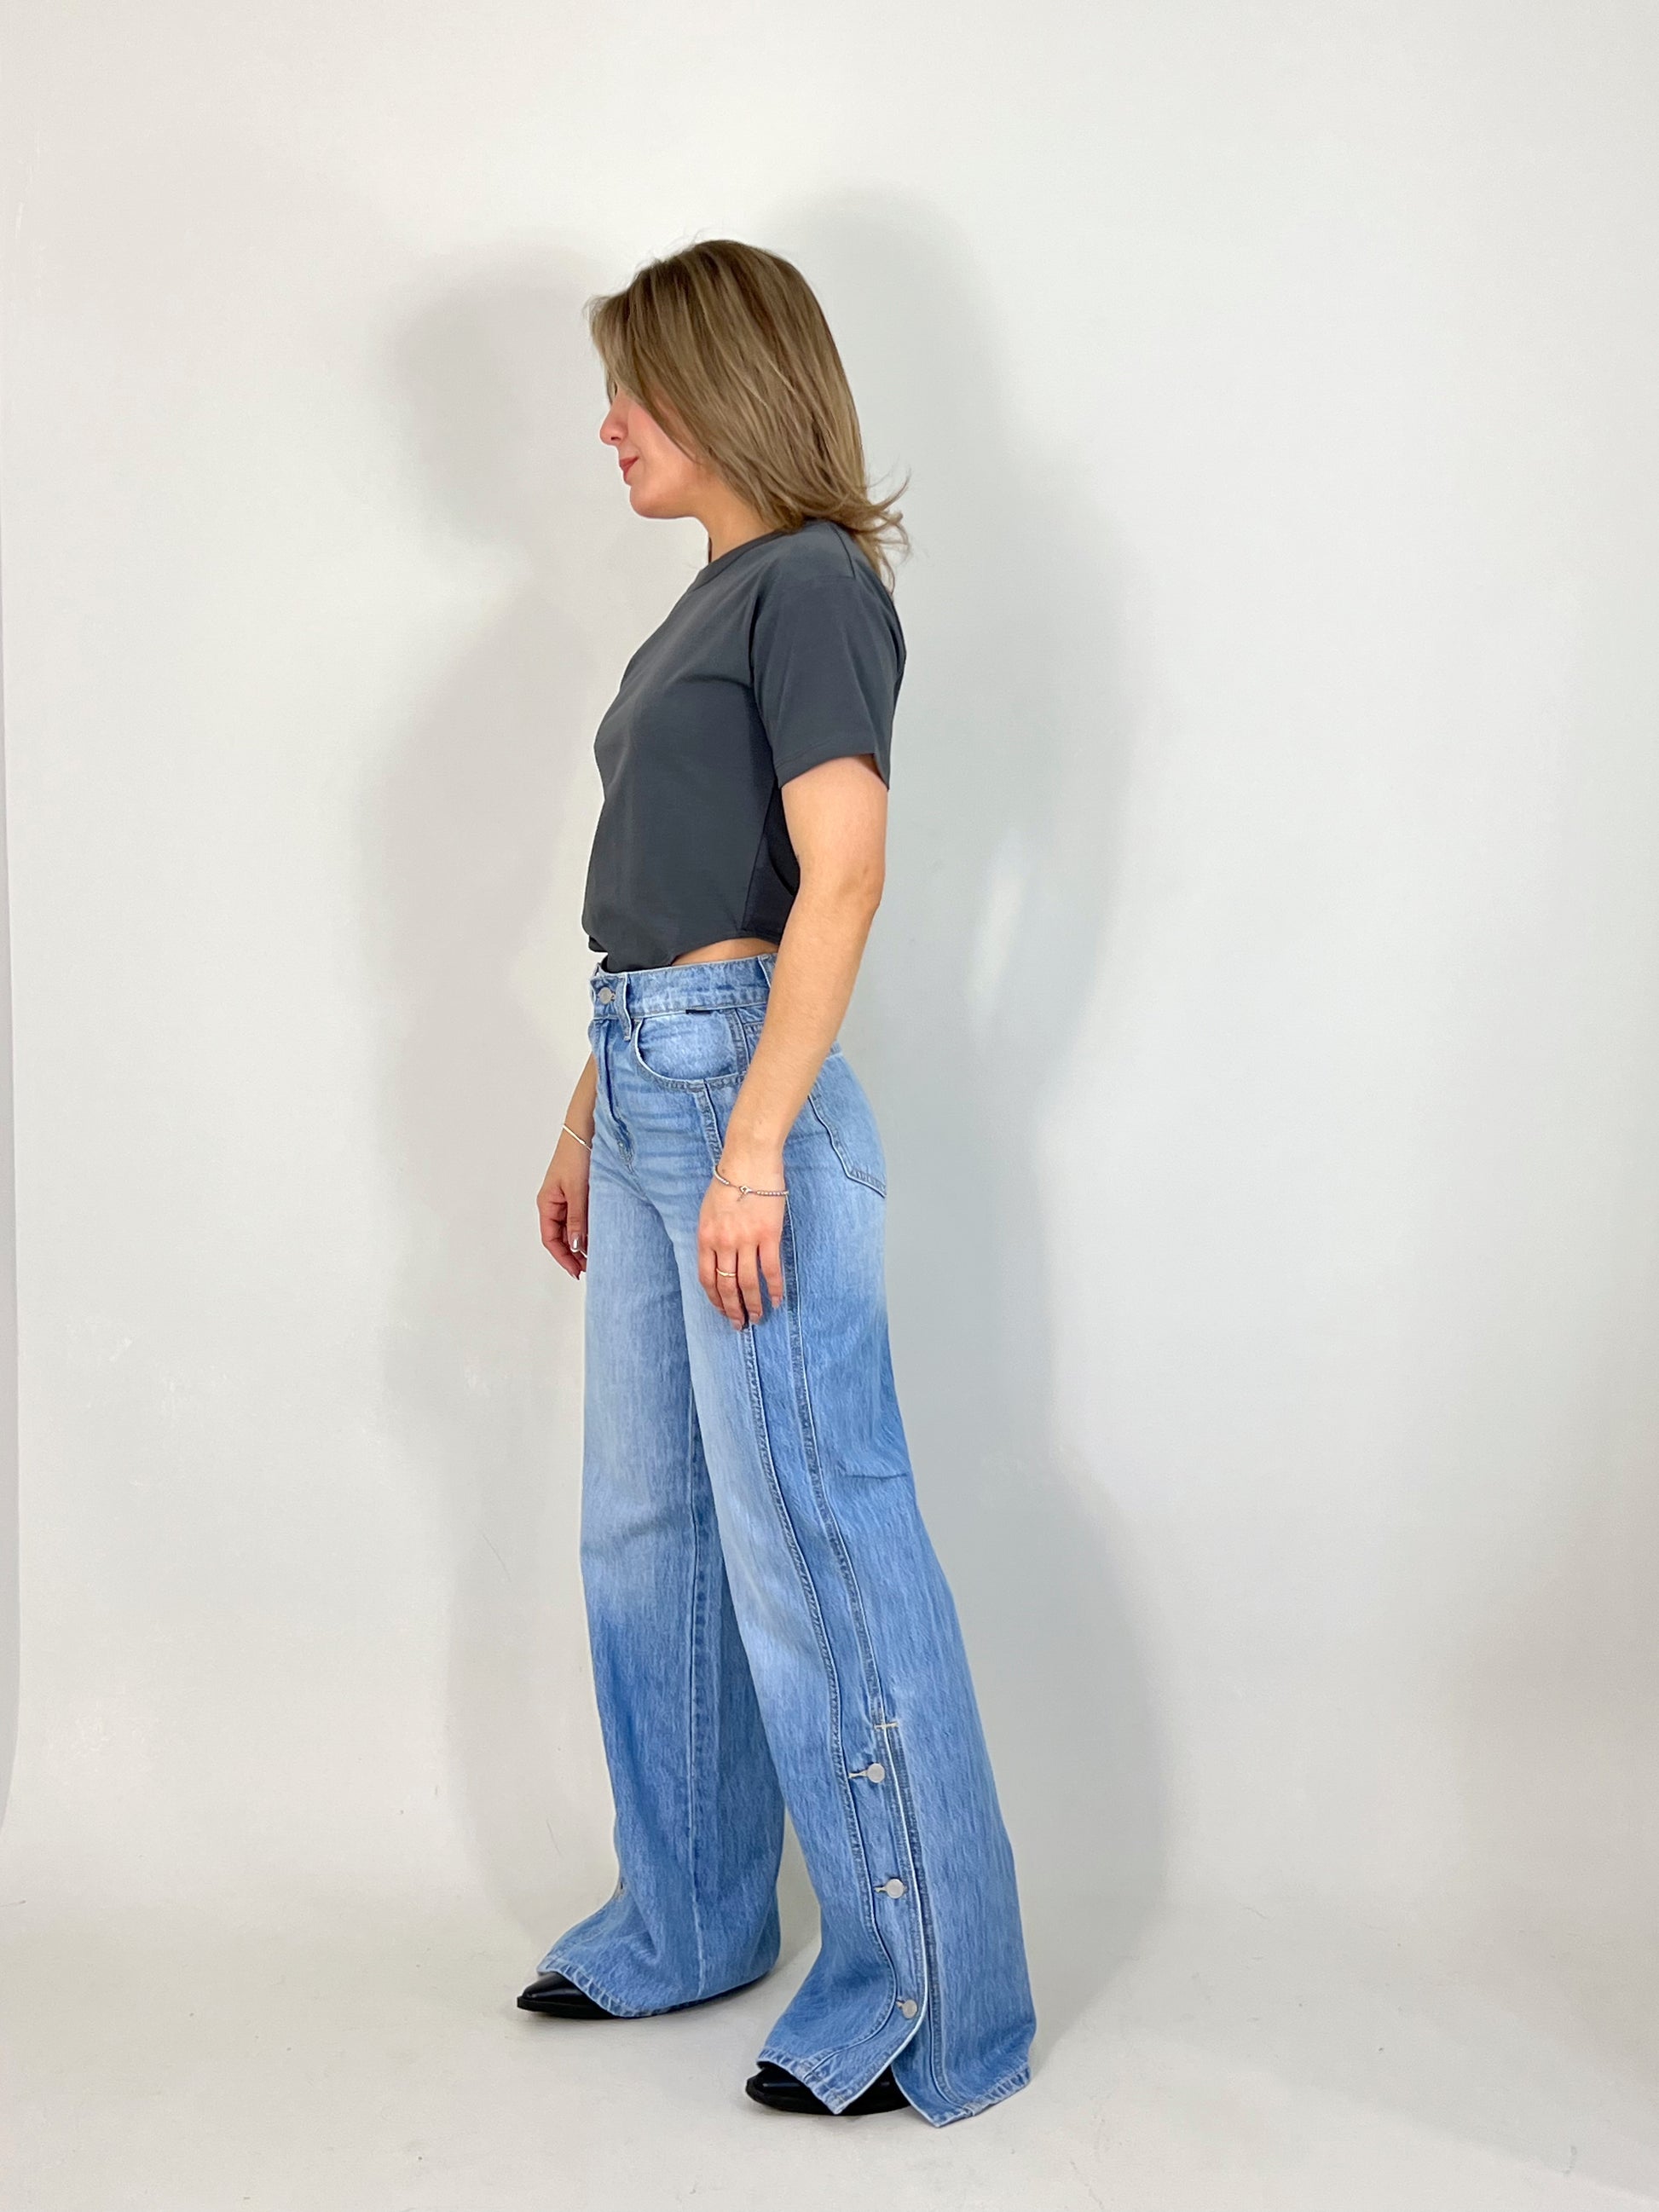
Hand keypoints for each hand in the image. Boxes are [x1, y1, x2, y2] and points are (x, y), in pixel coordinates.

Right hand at [538, 1127, 590, 1279]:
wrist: (587, 1128)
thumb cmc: (577, 1154)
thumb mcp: (578, 1190)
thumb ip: (578, 1219)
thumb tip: (577, 1246)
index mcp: (547, 1203)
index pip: (551, 1239)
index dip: (563, 1258)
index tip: (577, 1271)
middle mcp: (555, 1203)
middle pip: (562, 1237)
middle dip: (574, 1254)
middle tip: (592, 1268)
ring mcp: (568, 1198)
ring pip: (573, 1228)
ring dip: (583, 1242)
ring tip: (599, 1255)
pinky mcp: (581, 1192)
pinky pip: (582, 1216)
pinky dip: (590, 1228)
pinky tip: (601, 1235)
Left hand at [699, 1155, 785, 1327]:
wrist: (749, 1159)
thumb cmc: (729, 1180)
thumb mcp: (709, 1210)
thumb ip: (712, 1236)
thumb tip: (718, 1259)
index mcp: (706, 1237)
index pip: (707, 1278)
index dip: (715, 1299)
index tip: (721, 1311)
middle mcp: (724, 1242)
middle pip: (727, 1286)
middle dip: (733, 1310)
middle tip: (739, 1325)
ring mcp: (747, 1240)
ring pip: (749, 1283)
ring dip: (754, 1305)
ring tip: (759, 1317)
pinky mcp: (769, 1235)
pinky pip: (771, 1269)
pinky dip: (775, 1288)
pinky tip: (777, 1300)